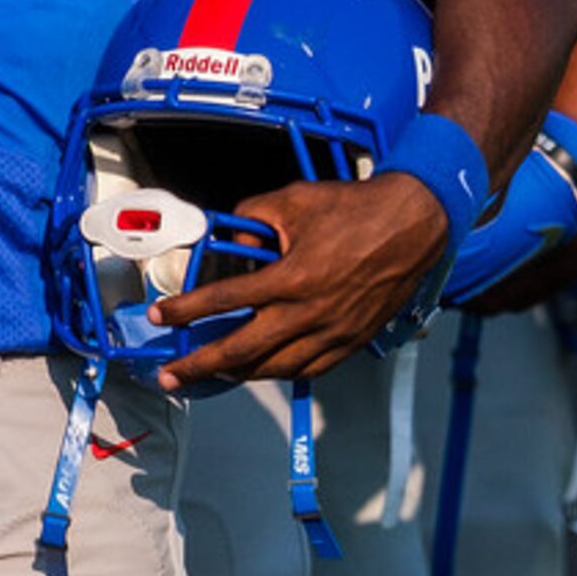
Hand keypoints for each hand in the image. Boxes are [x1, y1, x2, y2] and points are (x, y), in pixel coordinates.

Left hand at [155, 174, 447, 386]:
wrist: (413, 223)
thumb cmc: (359, 209)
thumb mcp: (296, 199)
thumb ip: (252, 215)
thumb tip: (228, 232)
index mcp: (292, 277)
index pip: (224, 300)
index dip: (186, 310)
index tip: (163, 317)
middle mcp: (310, 311)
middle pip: (242, 351)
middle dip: (200, 366)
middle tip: (172, 376)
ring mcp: (333, 331)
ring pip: (275, 368)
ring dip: (239, 374)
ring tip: (215, 374)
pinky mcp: (352, 340)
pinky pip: (310, 369)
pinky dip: (282, 373)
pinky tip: (266, 369)